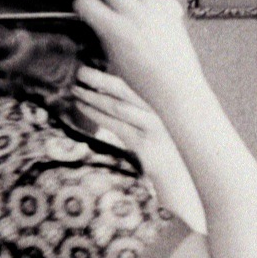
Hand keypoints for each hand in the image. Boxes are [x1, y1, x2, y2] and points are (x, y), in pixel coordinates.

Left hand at [71, 67, 205, 233]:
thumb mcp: (147, 141)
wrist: (181, 187)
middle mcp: (156, 116)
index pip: (128, 89)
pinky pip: (119, 126)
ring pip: (120, 106)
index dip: (107, 77)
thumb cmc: (162, 166)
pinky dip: (100, 116)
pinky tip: (85, 111)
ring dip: (95, 96)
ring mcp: (153, 129)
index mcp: (154, 112)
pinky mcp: (147, 145)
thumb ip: (134, 127)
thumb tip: (113, 115)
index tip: (88, 70)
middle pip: (124, 91)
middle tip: (78, 70)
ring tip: (75, 90)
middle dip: (100, 79)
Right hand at [73, 0, 204, 115]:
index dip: (80, 6)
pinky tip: (143, 0)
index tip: (81, 9)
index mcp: (116, 30)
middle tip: (100, 0)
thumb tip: (95, 20)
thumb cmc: (145, 81)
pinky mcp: (170, 11)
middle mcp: (135, 15)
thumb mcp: (114, 59)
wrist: (177, 86)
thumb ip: (104, 35)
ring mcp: (155, 11)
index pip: (88, 4)